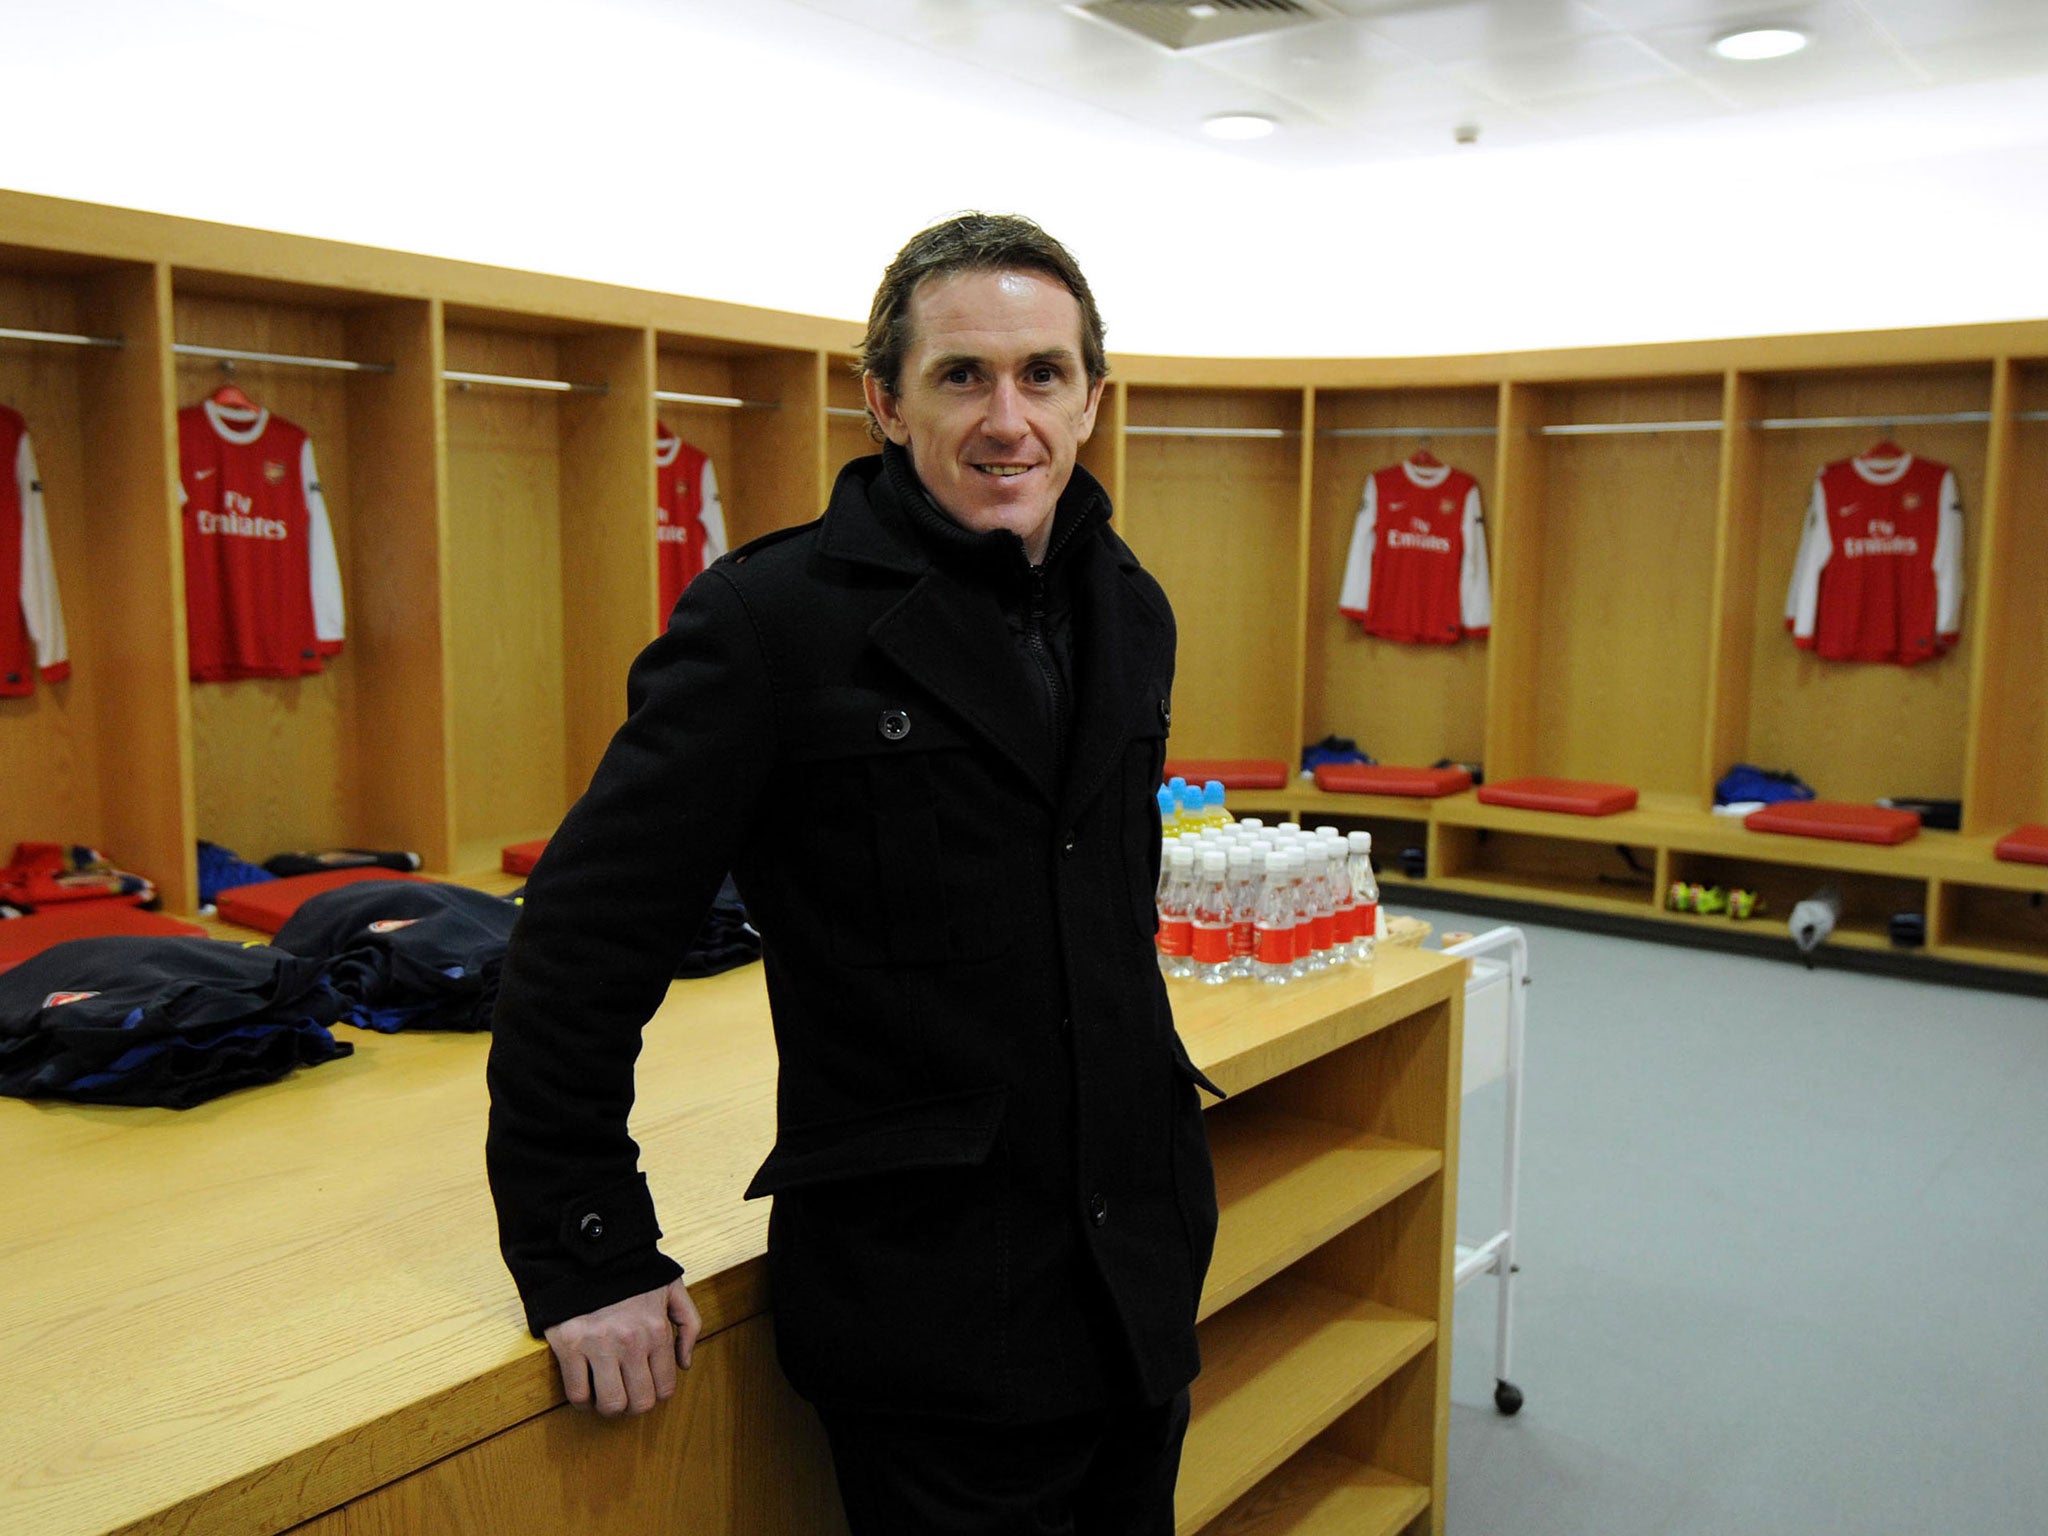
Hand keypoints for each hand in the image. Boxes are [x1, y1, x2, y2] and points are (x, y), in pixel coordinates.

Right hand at [544, 1278, 700, 1416]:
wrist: (588, 1251)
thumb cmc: (632, 1271)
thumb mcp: (672, 1287)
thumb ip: (688, 1324)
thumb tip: (684, 1364)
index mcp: (656, 1329)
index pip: (665, 1386)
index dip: (657, 1393)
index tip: (647, 1387)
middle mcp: (631, 1342)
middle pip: (639, 1402)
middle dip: (635, 1405)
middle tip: (628, 1395)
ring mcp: (599, 1346)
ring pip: (610, 1404)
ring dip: (609, 1407)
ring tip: (607, 1395)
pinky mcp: (569, 1345)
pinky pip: (576, 1392)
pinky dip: (581, 1401)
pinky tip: (585, 1392)